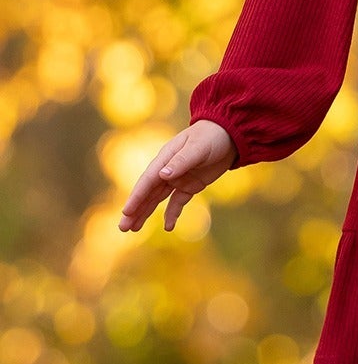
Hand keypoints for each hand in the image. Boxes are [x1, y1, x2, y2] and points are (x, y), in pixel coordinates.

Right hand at [118, 120, 237, 232]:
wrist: (229, 134)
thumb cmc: (211, 136)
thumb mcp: (197, 148)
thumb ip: (181, 161)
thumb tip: (162, 175)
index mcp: (165, 158)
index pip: (147, 181)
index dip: (136, 197)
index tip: (126, 212)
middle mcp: (167, 170)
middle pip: (148, 193)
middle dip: (135, 210)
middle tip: (123, 228)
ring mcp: (178, 178)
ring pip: (157, 199)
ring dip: (146, 213)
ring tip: (134, 229)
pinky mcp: (190, 186)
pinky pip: (177, 202)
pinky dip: (172, 214)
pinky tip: (168, 227)